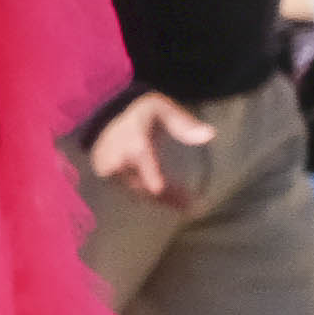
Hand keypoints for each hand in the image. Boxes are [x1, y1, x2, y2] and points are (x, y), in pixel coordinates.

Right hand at [84, 89, 214, 208]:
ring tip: (186, 205)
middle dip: (168, 195)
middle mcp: (119, 160)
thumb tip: (210, 135)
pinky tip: (171, 201)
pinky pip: (133, 191)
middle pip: (143, 183)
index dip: (150, 174)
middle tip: (192, 204)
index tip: (159, 189)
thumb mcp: (162, 109)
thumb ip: (183, 123)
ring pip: (139, 191)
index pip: (142, 159)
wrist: (103, 118)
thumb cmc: (139, 113)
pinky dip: (152, 197)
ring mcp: (111, 172)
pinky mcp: (109, 180)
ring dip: (163, 200)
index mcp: (133, 141)